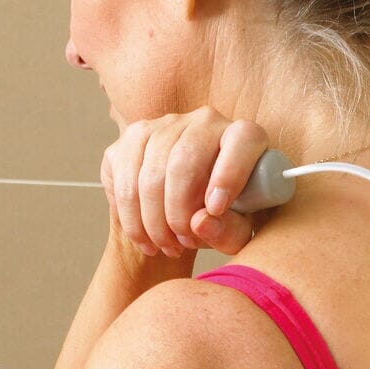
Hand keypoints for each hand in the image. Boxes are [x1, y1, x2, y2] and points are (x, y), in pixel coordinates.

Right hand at [100, 110, 271, 258]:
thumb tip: (200, 223)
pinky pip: (124, 177)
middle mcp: (205, 122)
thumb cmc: (225, 220)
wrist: (189, 212)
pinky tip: (144, 238)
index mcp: (245, 137)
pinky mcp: (134, 137)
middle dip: (179, 211)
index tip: (216, 210)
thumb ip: (228, 230)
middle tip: (183, 243)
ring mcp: (165, 125)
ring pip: (150, 172)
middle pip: (184, 160)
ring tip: (166, 246)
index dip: (229, 173)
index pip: (242, 140)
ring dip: (153, 219)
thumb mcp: (237, 233)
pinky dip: (131, 216)